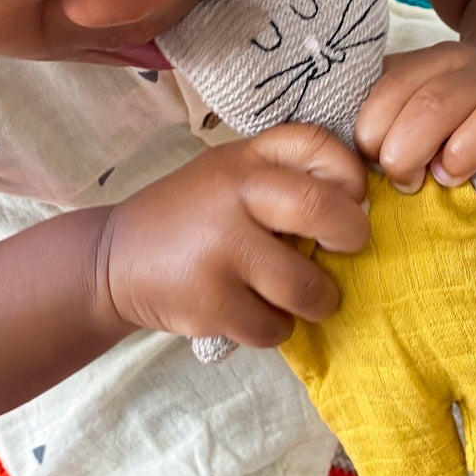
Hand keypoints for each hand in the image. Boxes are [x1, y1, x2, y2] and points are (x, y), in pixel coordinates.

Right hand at [102, 124, 368, 347]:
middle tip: (347, 250)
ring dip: (317, 300)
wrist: (114, 260)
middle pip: (323, 211)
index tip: (350, 202)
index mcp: (245, 160)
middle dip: (352, 238)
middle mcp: (233, 196)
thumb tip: (361, 204)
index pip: (321, 147)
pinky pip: (274, 327)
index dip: (352, 178)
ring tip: (301, 296)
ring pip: (305, 287)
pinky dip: (274, 328)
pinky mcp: (212, 303)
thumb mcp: (230, 174)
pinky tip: (254, 313)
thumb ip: (285, 175)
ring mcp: (221, 251)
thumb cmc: (193, 217)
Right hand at [352, 41, 475, 207]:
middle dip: (410, 151)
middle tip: (406, 182)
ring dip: (378, 137)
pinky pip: (373, 81)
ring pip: (397, 88)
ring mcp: (441, 59)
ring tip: (381, 163)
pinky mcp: (405, 58)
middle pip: (438, 102)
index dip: (471, 149)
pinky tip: (370, 143)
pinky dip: (362, 117)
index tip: (449, 177)